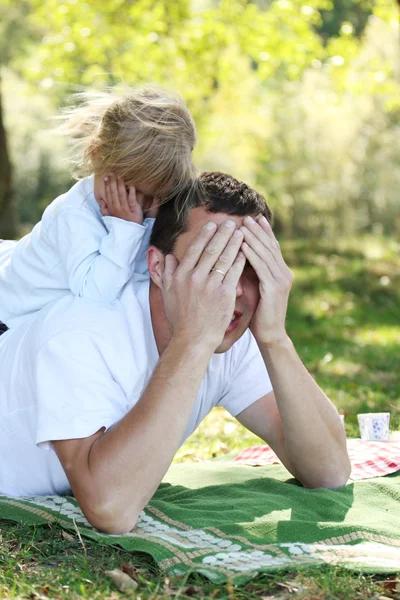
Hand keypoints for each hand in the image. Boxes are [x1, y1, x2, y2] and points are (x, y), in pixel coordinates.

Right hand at [100, 174, 146, 223]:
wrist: (129, 233)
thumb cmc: (121, 223)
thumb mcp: (110, 217)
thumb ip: (105, 209)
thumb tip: (102, 201)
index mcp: (111, 208)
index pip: (108, 194)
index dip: (107, 185)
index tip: (106, 177)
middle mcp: (117, 207)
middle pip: (114, 192)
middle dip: (112, 182)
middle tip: (112, 173)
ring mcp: (125, 209)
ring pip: (122, 195)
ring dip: (121, 185)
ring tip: (120, 176)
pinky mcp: (133, 211)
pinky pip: (132, 200)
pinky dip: (131, 193)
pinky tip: (131, 186)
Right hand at [161, 221, 244, 350]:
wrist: (193, 338)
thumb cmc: (180, 318)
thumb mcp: (168, 294)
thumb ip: (167, 274)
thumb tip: (168, 257)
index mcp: (181, 275)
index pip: (194, 250)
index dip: (204, 236)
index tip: (212, 225)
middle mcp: (194, 277)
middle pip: (211, 250)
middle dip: (222, 234)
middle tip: (230, 223)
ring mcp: (210, 285)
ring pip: (224, 258)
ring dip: (234, 243)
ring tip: (241, 233)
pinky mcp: (224, 293)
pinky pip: (234, 272)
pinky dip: (240, 260)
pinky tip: (246, 252)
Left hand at [240, 215, 293, 346]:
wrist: (270, 335)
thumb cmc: (260, 314)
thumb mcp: (257, 288)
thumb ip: (253, 273)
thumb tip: (239, 255)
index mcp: (281, 272)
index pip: (272, 247)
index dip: (264, 232)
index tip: (254, 218)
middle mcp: (284, 273)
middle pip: (270, 246)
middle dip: (258, 230)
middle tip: (247, 216)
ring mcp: (281, 280)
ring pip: (265, 253)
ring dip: (253, 238)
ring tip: (243, 225)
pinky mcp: (274, 288)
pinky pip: (261, 267)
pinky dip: (251, 254)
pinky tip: (241, 244)